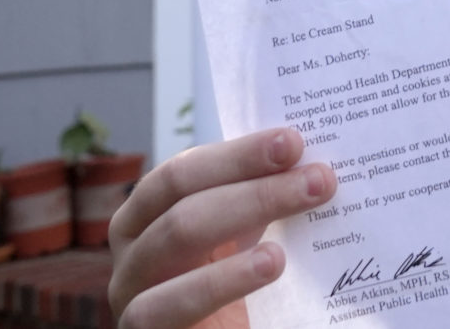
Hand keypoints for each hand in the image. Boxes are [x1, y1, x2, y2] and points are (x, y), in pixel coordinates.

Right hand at [107, 128, 336, 328]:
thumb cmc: (246, 302)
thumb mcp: (251, 246)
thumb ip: (269, 206)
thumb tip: (315, 165)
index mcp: (151, 217)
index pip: (184, 172)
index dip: (237, 154)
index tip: (294, 142)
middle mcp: (133, 252)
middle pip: (180, 199)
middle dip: (254, 185)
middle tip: (318, 179)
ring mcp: (130, 296)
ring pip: (171, 239)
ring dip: (243, 215)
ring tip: (305, 209)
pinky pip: (163, 307)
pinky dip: (219, 281)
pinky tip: (271, 264)